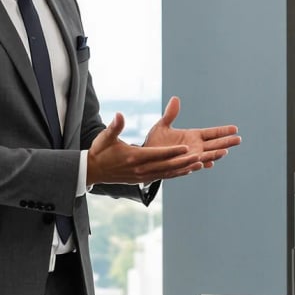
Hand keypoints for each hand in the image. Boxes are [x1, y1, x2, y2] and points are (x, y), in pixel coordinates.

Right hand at [88, 112, 202, 184]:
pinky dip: (176, 174)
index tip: (187, 148)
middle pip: (167, 166)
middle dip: (184, 162)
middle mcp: (140, 169)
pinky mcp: (143, 179)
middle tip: (201, 157)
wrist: (92, 171)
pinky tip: (188, 170)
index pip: (157, 154)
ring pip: (167, 173)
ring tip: (200, 164)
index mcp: (134, 157)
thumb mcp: (105, 137)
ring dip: (184, 169)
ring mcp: (142, 176)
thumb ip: (115, 126)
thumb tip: (119, 115)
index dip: (172, 152)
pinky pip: (163, 177)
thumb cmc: (100, 151)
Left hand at [141, 96, 240, 168]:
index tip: (235, 129)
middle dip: (226, 142)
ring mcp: (190, 157)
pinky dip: (200, 164)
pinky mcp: (183, 165)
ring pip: (206, 155)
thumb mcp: (162, 126)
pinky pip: (193, 164)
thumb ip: (170, 114)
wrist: (145, 158)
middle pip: (214, 144)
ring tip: (225, 151)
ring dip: (215, 154)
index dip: (223, 131)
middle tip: (239, 139)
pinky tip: (207, 163)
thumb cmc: (155, 142)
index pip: (212, 133)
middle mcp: (195, 147)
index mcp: (193, 136)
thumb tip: (175, 98)